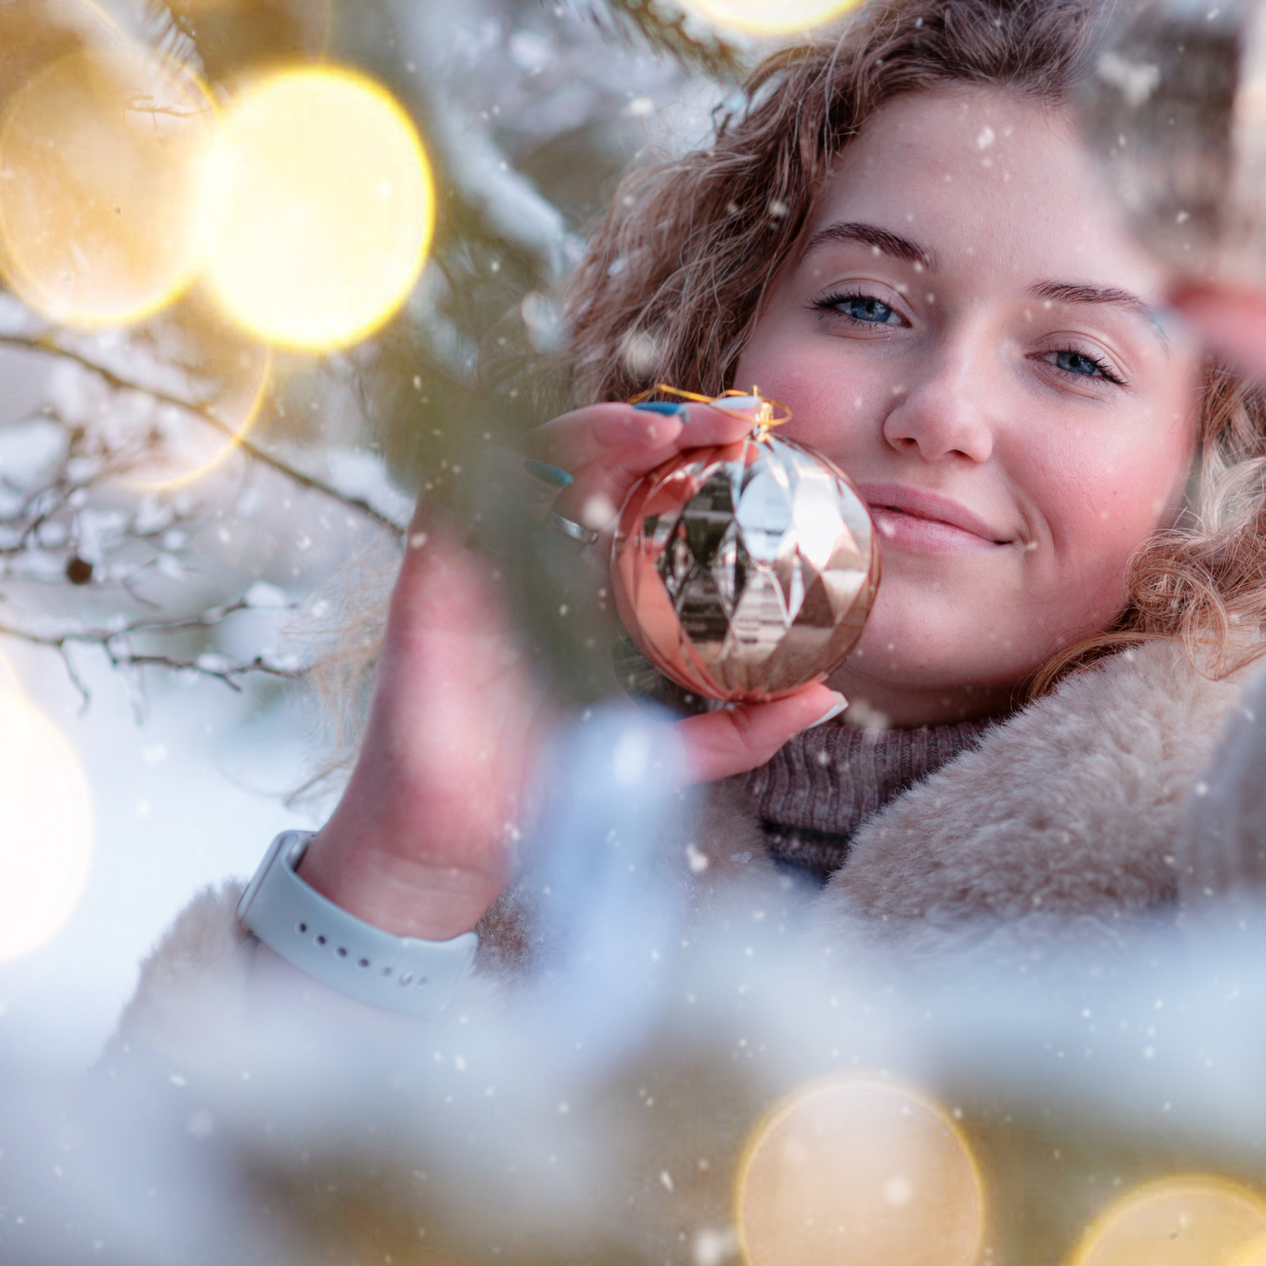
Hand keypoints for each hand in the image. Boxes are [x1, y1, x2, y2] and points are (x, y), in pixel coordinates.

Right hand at [293, 400, 846, 943]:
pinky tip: (577, 464)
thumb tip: (830, 695)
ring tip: (668, 433)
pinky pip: (469, 489)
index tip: (767, 445)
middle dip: (674, 424)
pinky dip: (519, 466)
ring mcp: (490, 555)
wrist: (459, 844)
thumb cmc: (554, 791)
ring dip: (606, 429)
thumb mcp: (676, 754)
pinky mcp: (435, 570)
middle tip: (738, 422)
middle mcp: (546, 553)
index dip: (704, 457)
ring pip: (543, 456)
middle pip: (610, 458)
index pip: (654, 491)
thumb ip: (749, 727)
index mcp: (600, 582)